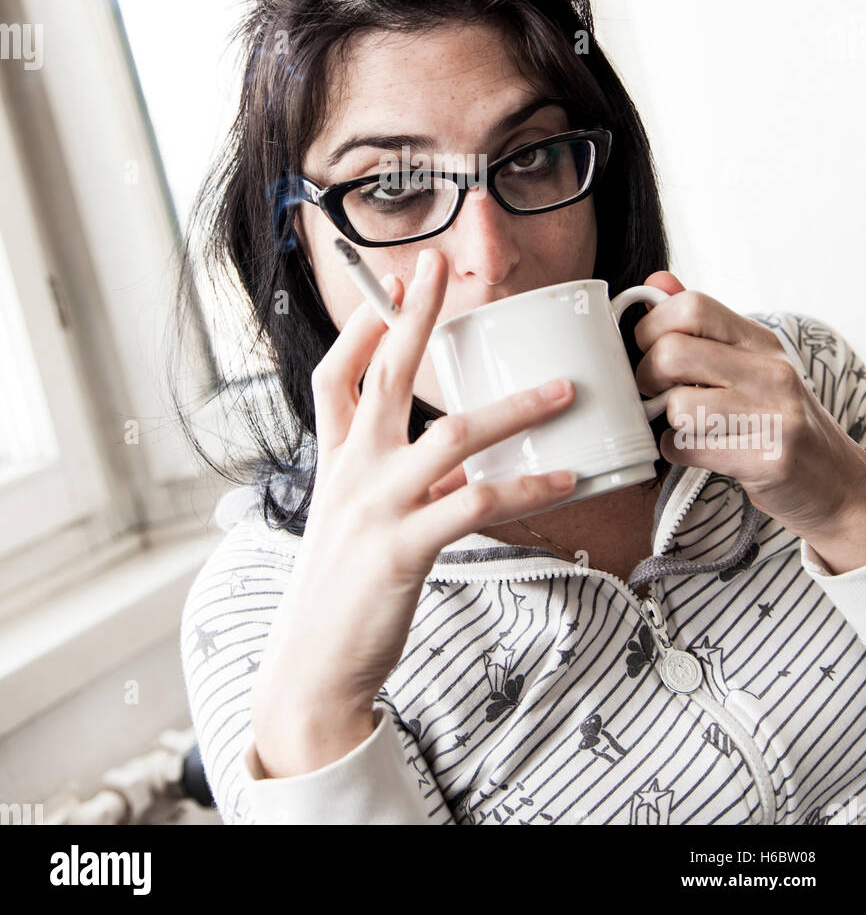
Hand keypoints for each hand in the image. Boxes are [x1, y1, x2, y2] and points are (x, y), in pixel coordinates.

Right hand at [250, 248, 578, 766]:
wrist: (313, 665)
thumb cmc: (342, 588)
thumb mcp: (354, 517)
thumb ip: (399, 477)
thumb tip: (457, 457)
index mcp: (336, 459)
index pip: (336, 375)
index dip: (361, 327)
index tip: (392, 285)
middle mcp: (352, 471)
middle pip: (384, 375)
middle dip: (415, 316)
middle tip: (439, 269)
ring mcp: (376, 507)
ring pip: (449, 434)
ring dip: (513, 408)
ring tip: (563, 390)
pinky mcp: (403, 549)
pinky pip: (474, 504)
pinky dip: (525, 488)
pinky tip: (564, 480)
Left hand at [634, 272, 865, 571]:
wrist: (835, 481)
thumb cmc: (777, 419)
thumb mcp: (748, 364)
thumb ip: (701, 326)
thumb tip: (655, 281)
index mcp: (761, 341)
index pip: (692, 306)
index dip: (652, 326)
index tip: (647, 348)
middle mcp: (772, 371)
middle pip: (672, 354)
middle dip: (645, 377)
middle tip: (653, 392)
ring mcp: (774, 415)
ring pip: (677, 406)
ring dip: (664, 421)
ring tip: (683, 424)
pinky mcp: (769, 458)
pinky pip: (688, 448)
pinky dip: (677, 451)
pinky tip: (696, 450)